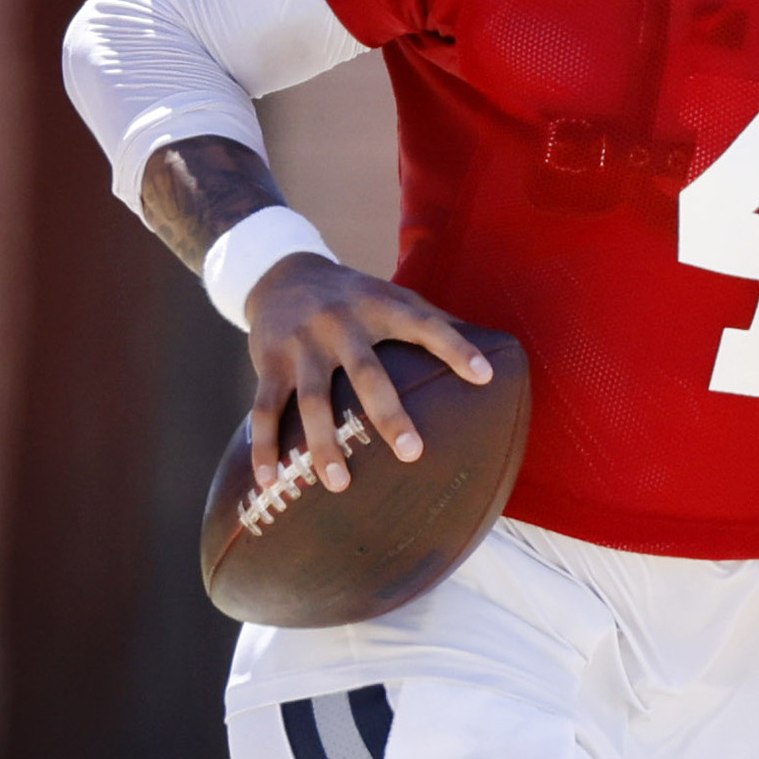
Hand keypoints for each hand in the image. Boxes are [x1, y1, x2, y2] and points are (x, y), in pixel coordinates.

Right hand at [244, 254, 494, 495]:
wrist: (279, 273)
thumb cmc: (351, 296)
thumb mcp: (389, 294)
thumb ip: (431, 320)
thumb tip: (494, 350)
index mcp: (378, 306)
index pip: (423, 324)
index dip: (455, 347)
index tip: (484, 376)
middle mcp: (339, 323)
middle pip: (366, 372)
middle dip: (388, 414)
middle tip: (412, 453)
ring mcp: (301, 345)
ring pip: (312, 399)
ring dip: (323, 443)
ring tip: (340, 484)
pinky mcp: (269, 362)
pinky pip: (264, 409)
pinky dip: (264, 447)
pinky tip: (270, 481)